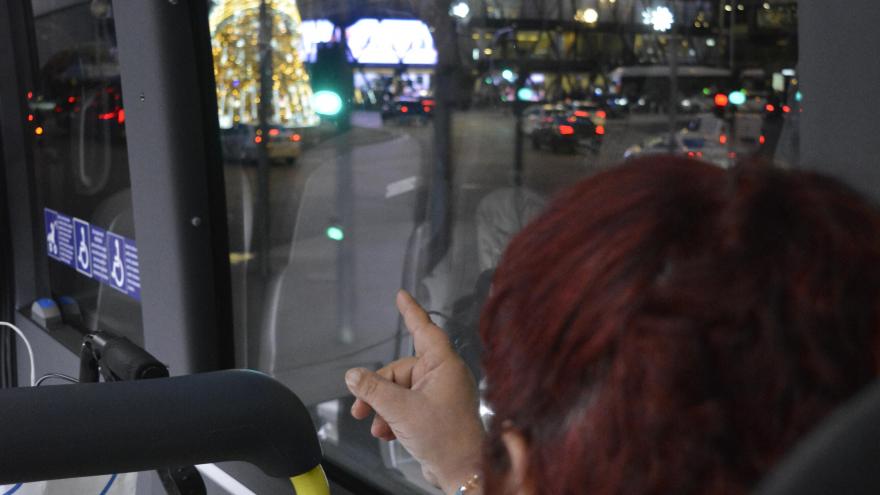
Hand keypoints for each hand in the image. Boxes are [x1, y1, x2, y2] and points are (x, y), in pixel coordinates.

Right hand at [345, 290, 483, 494]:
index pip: (424, 329)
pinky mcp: (437, 412)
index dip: (411, 311)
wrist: (463, 471)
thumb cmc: (444, 437)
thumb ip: (373, 390)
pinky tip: (387, 433)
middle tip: (360, 410)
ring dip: (385, 408)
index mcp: (443, 365)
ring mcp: (441, 394)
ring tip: (377, 427)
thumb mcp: (400, 410)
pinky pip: (409, 405)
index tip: (401, 296)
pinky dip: (395, 417)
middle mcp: (444, 375)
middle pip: (400, 370)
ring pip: (401, 390)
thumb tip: (353, 375)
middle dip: (378, 391)